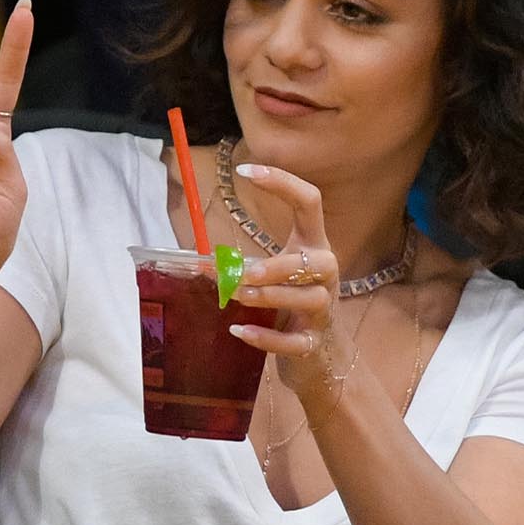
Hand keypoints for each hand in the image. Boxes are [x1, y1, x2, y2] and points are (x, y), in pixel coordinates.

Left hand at [225, 160, 344, 398]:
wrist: (317, 354)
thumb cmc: (290, 303)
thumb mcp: (275, 274)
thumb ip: (246, 262)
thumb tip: (198, 260)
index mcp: (313, 246)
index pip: (309, 202)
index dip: (282, 182)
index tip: (245, 171)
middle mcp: (325, 273)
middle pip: (314, 261)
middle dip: (278, 266)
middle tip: (243, 272)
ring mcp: (323, 309)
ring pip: (307, 299)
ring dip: (269, 298)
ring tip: (238, 297)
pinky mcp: (312, 341)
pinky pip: (293, 341)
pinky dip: (265, 338)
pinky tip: (239, 332)